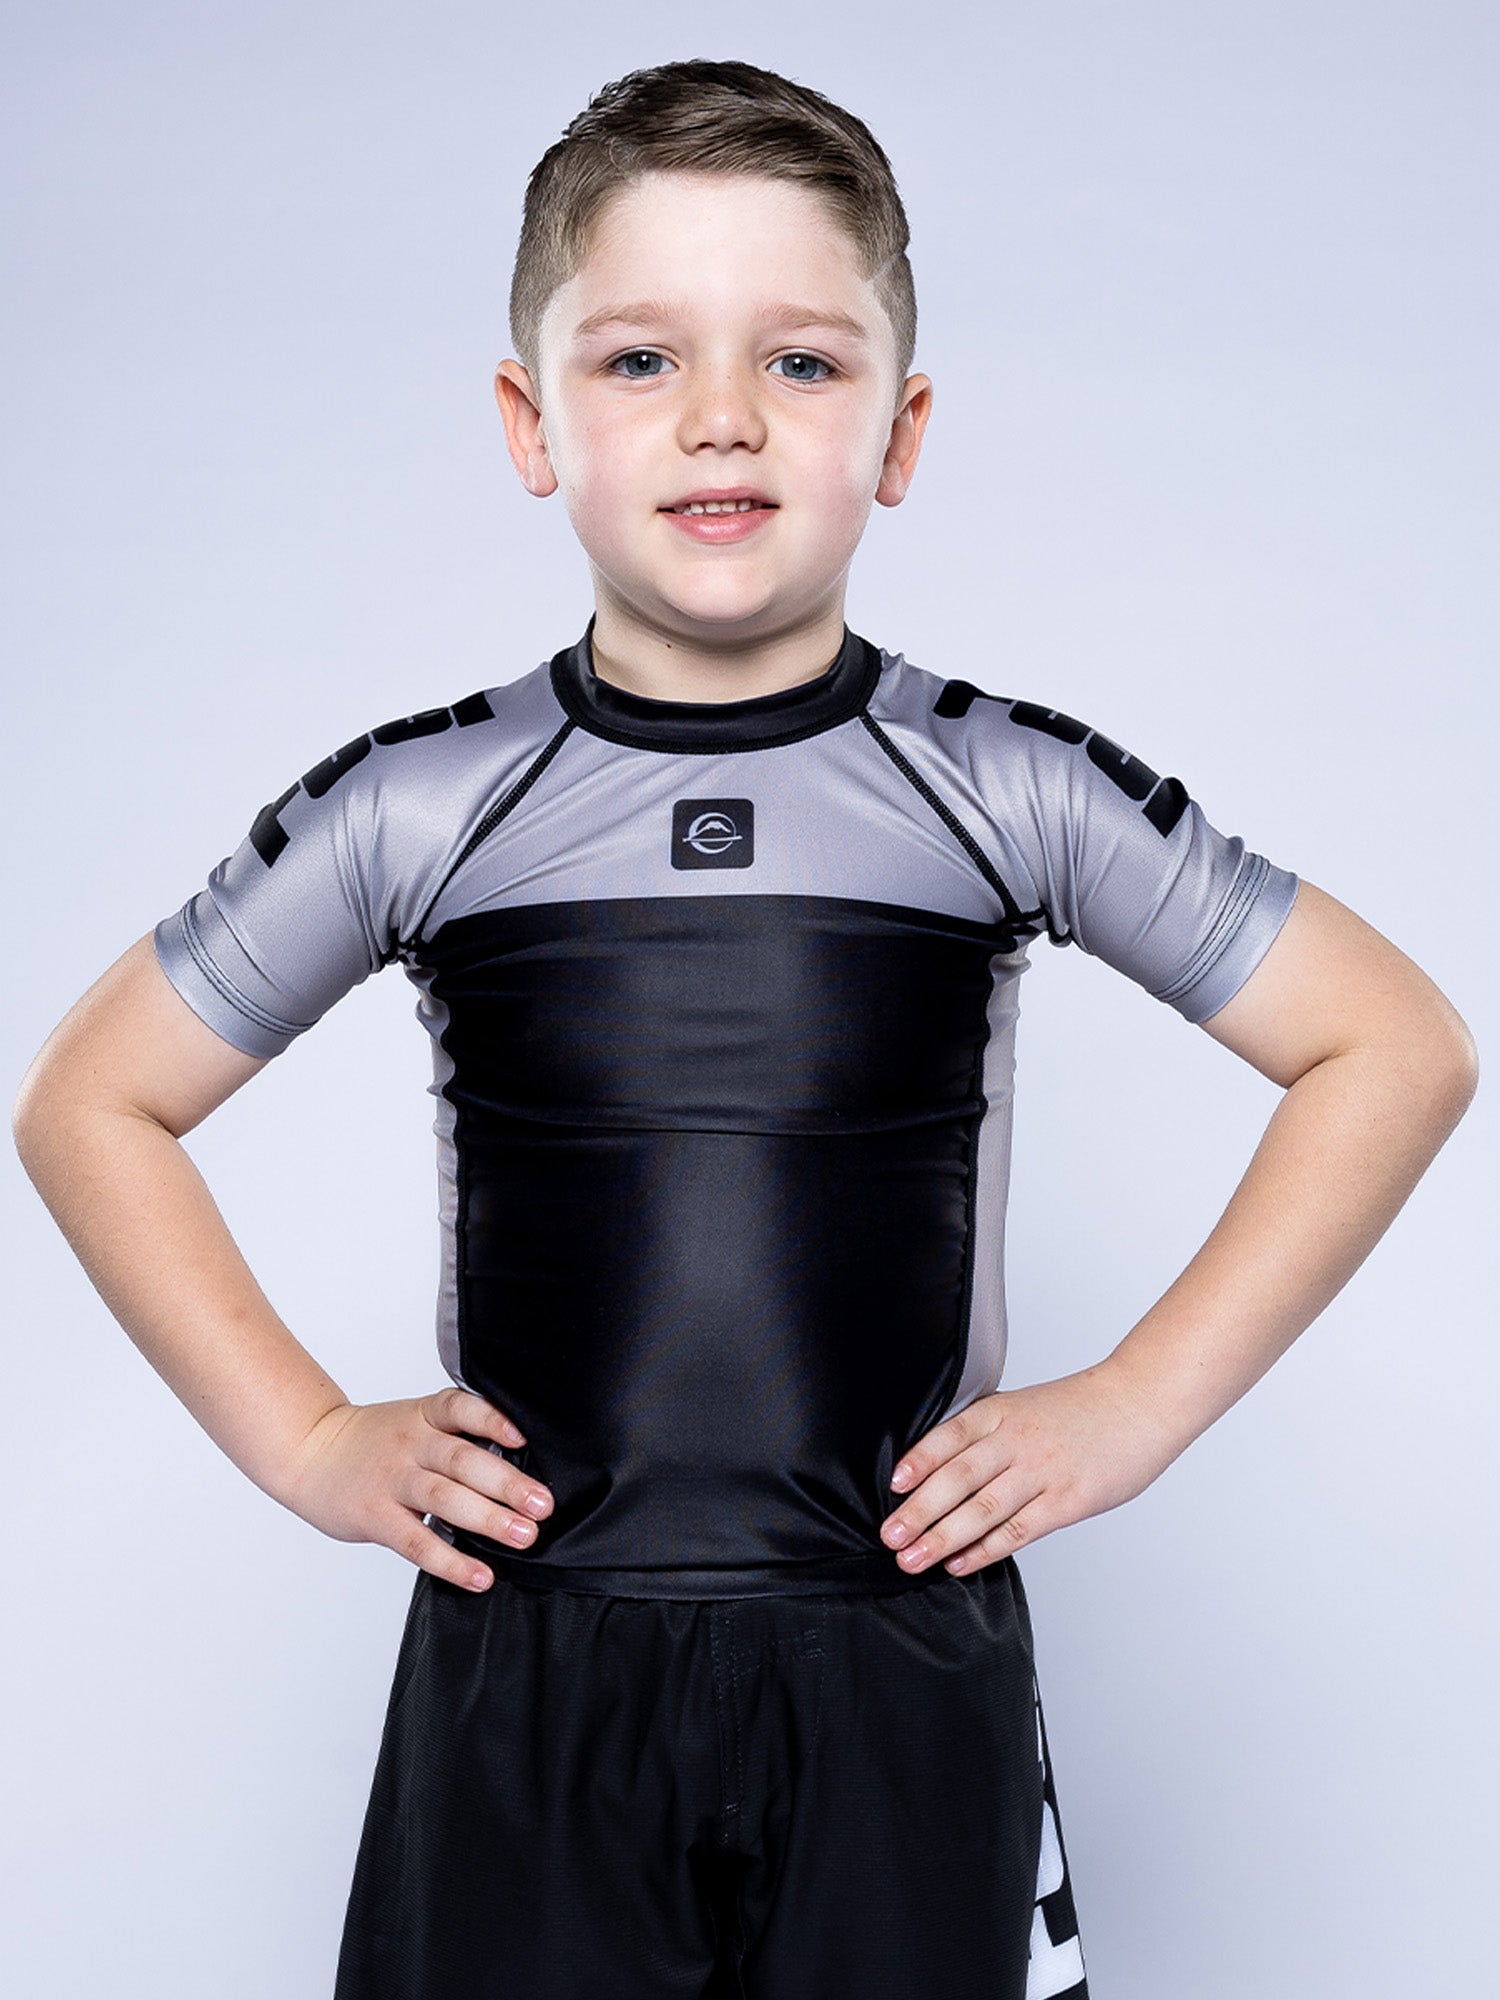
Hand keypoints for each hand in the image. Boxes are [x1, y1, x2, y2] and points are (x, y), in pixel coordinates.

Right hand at [280, 1388, 552, 1591]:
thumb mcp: (413, 1421)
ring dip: (488, 1519)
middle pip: (463, 1460)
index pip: (461, 1408)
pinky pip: (417, 1542)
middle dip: (507, 1484)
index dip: (492, 1421)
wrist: (308, 1451)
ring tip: (524, 1537)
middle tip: (543, 1506)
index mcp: (424, 1416)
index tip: (523, 1439)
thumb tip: (518, 1468)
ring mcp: (392, 1480)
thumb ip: (455, 1437)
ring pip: (444, 1499)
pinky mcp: (376, 1517)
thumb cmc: (374, 1441)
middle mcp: (410, 1444)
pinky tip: (479, 1576)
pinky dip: (451, 1561)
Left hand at [880, 1364, 1180, 1575]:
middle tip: (890, 1537)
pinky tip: (960, 1564)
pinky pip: (1018, 1530)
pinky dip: (985, 1550)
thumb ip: (988, 1434)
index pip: (949, 1438)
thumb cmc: (1081, 1408)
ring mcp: (1042, 1472)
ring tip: (912, 1559)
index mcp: (1002, 1412)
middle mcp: (1017, 1441)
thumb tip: (940, 1470)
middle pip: (957, 1479)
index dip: (918, 1462)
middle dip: (918, 1511)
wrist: (1139, 1403)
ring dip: (942, 1537)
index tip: (893, 1487)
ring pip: (982, 1509)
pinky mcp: (1067, 1501)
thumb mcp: (1025, 1406)